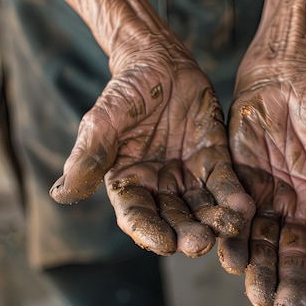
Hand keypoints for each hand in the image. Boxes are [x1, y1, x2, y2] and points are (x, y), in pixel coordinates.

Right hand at [48, 0, 254, 257]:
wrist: (158, 62)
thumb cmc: (123, 92)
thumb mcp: (102, 123)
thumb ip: (88, 158)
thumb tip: (60, 195)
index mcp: (129, 184)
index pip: (137, 217)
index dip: (149, 232)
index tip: (163, 243)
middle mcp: (159, 188)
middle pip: (173, 219)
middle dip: (187, 233)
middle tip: (200, 243)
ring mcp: (187, 175)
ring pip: (201, 207)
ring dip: (215, 221)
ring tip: (229, 228)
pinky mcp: (213, 160)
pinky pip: (224, 182)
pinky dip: (233, 196)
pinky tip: (244, 207)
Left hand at [222, 57, 305, 305]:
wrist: (284, 77)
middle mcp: (297, 214)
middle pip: (294, 258)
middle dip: (290, 285)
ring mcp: (266, 203)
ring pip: (262, 246)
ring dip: (259, 272)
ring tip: (256, 293)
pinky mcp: (237, 187)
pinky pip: (234, 220)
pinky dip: (233, 239)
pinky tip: (229, 258)